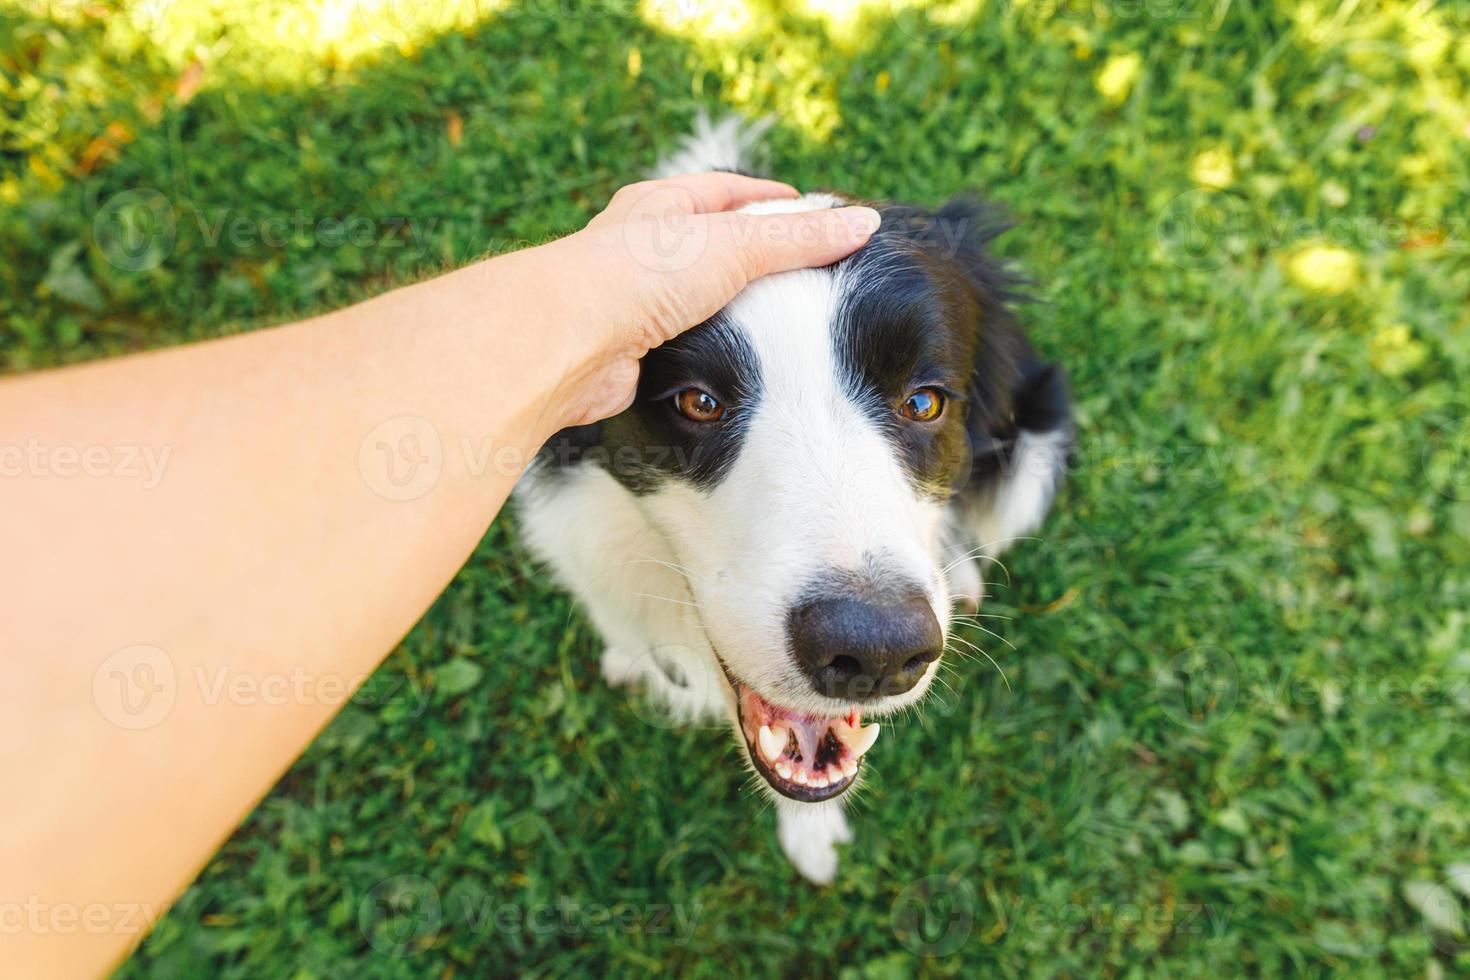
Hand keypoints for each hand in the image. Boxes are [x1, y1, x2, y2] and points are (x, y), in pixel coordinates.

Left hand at [541, 172, 880, 426]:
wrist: (567, 343)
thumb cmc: (636, 276)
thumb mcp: (733, 246)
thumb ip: (797, 239)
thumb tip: (863, 222)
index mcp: (659, 204)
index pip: (727, 192)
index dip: (772, 201)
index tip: (813, 213)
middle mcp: (643, 247)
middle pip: (713, 246)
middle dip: (756, 258)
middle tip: (809, 273)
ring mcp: (634, 301)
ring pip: (697, 301)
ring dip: (735, 312)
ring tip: (786, 324)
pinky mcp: (632, 351)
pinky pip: (683, 346)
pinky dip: (713, 353)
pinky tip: (741, 365)